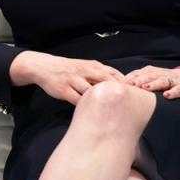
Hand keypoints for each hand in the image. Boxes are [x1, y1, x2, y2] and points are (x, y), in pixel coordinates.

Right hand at [9, 51, 124, 104]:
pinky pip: (78, 100)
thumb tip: (121, 85)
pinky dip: (86, 107)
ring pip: (91, 91)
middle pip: (105, 81)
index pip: (113, 73)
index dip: (124, 84)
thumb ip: (100, 73)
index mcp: (92, 65)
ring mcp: (73, 80)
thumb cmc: (69, 69)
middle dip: (116, 92)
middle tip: (128, 105)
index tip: (135, 95)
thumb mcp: (85, 66)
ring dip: (101, 101)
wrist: (44, 67)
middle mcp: (84, 71)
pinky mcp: (64, 90)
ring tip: (113, 113)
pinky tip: (93, 114)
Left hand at [125, 65, 179, 99]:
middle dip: (138, 80)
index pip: (137, 73)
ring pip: (162, 81)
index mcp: (151, 72)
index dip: (128, 78)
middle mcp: (160, 74)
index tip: (118, 84)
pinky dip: (173, 92)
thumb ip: (138, 80)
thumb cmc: (166, 79)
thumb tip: (120, 87)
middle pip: (148, 76)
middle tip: (130, 85)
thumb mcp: (152, 77)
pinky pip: (178, 89)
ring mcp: (172, 80)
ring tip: (146, 88)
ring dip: (153, 84)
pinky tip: (167, 96)